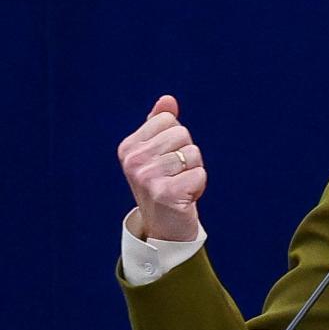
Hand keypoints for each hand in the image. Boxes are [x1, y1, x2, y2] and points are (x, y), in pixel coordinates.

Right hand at [117, 95, 205, 241]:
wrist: (165, 229)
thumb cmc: (164, 186)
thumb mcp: (159, 153)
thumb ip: (160, 125)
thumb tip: (168, 100)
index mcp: (129, 148)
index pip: (168, 120)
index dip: (176, 140)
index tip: (167, 162)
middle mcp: (133, 161)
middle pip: (182, 134)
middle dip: (187, 155)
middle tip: (175, 177)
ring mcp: (147, 178)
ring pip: (193, 154)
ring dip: (194, 172)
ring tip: (179, 187)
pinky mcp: (165, 193)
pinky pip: (199, 173)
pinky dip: (199, 186)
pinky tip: (185, 198)